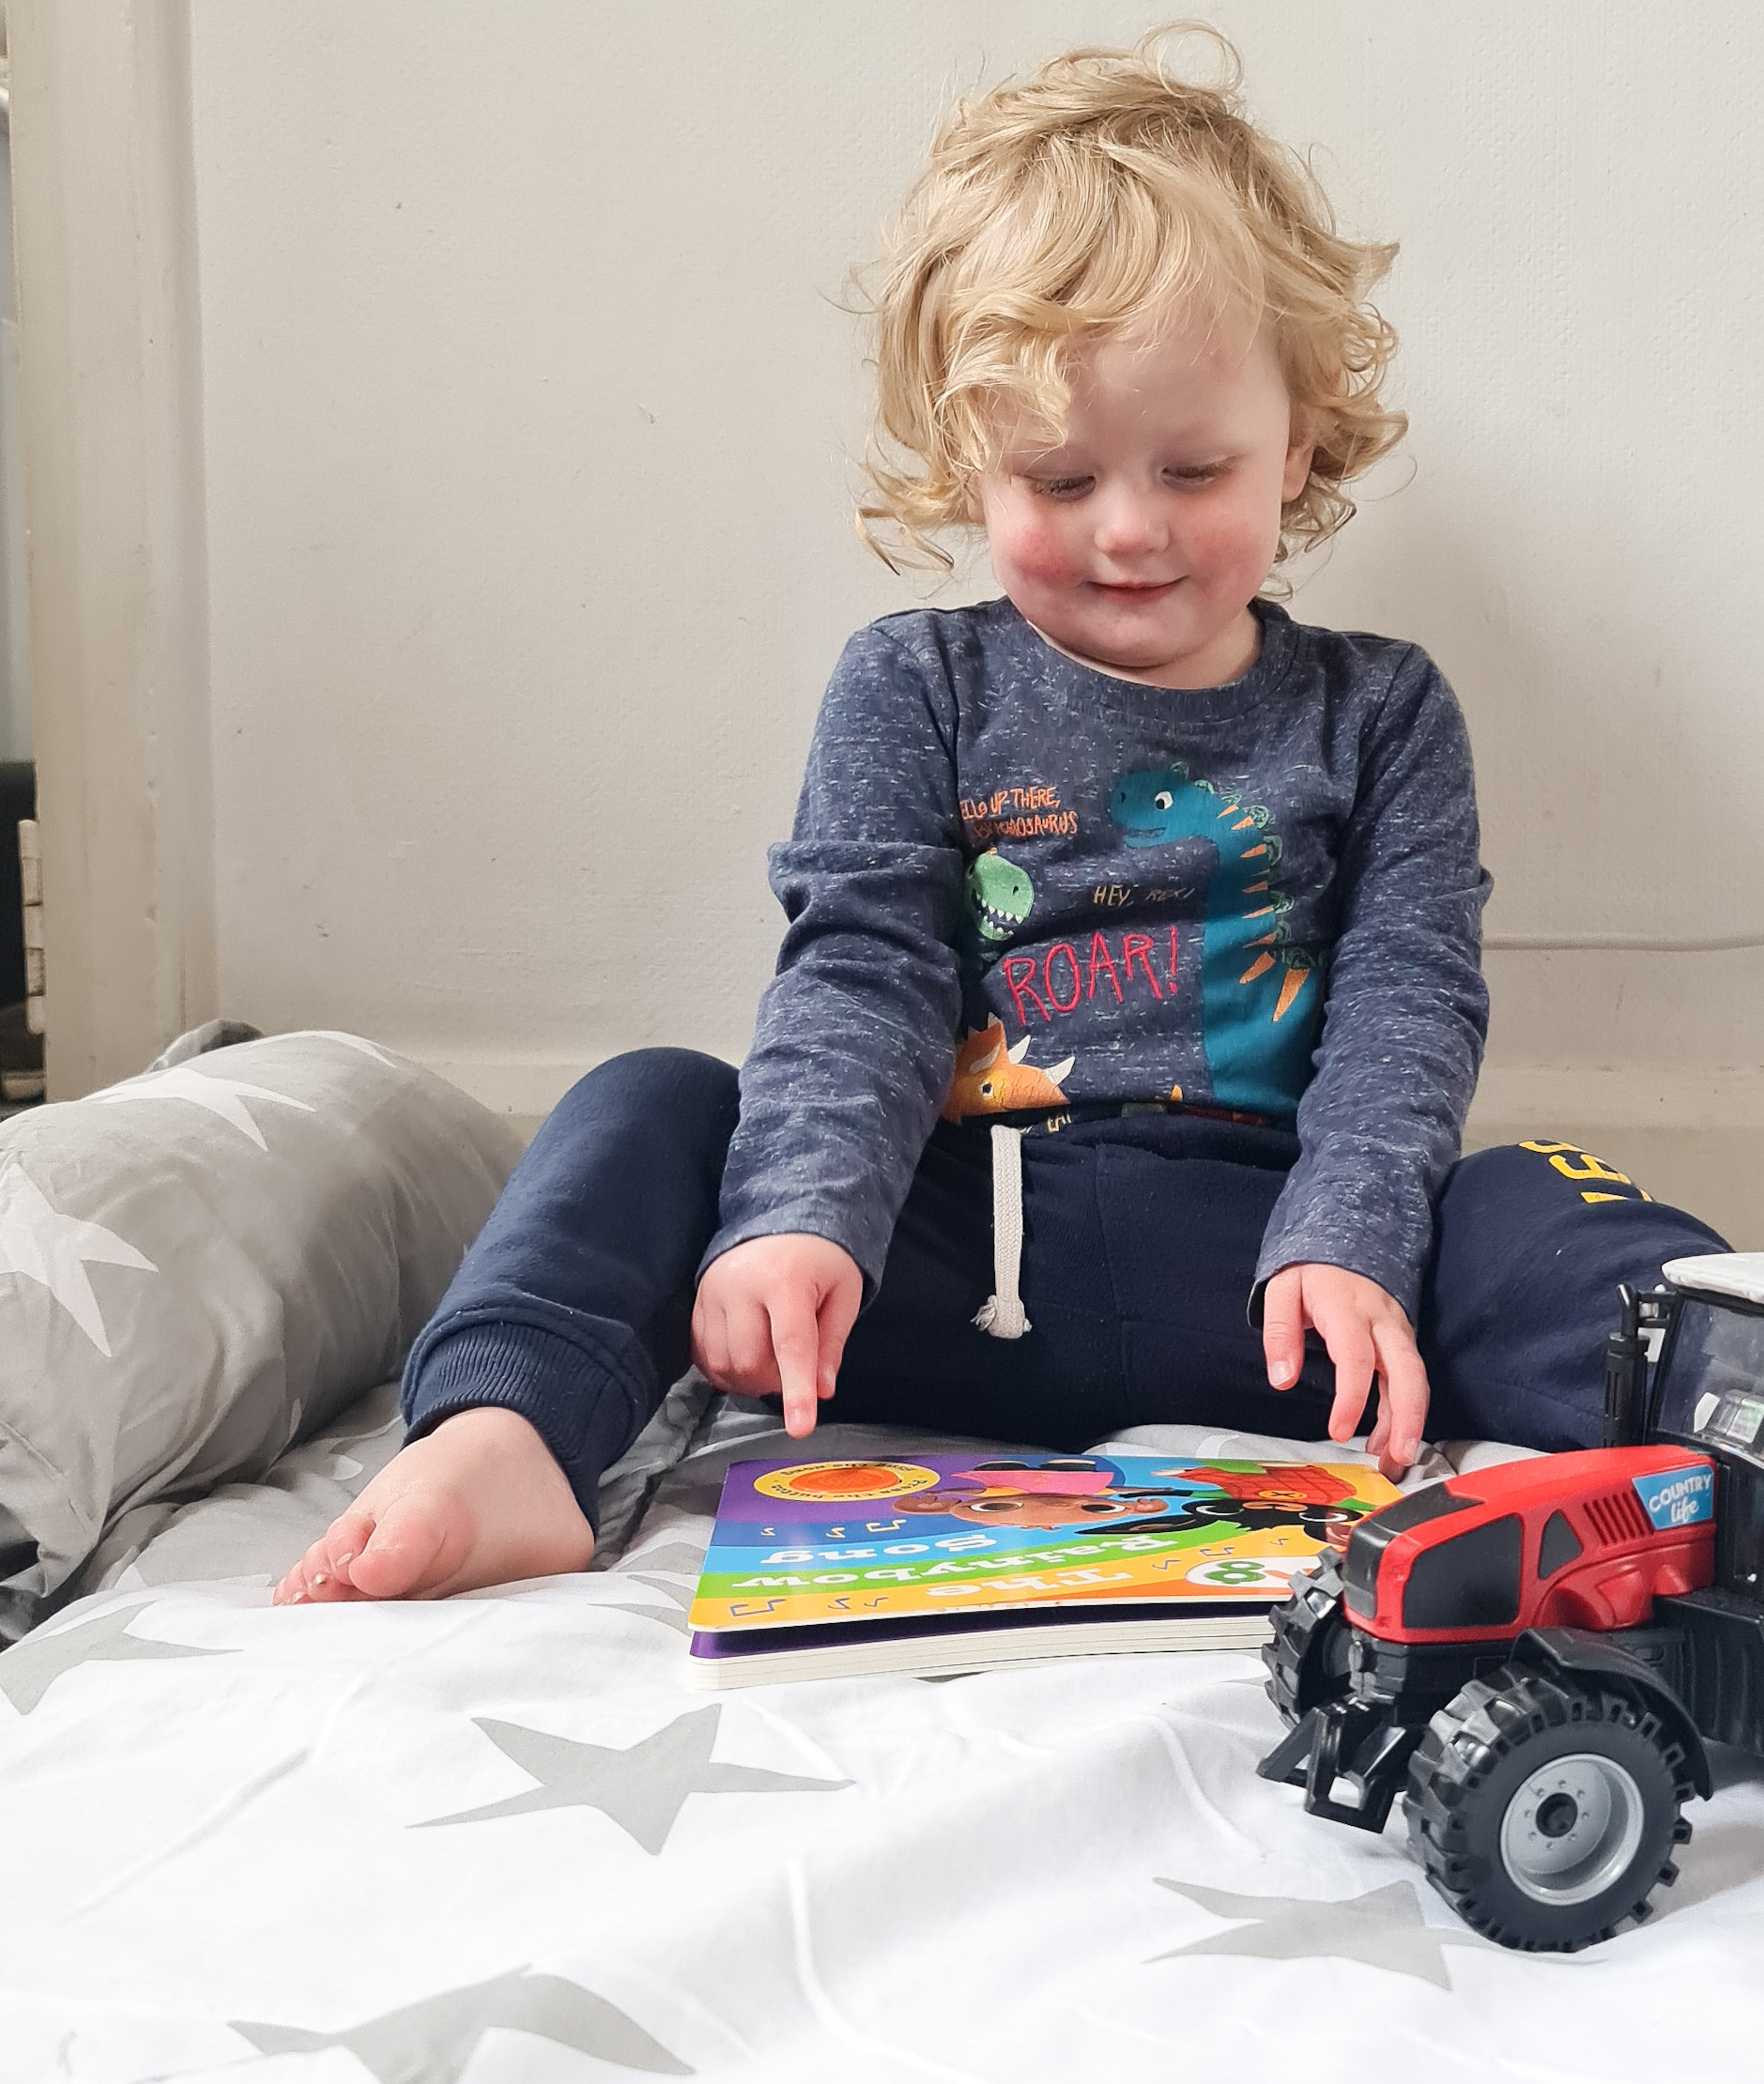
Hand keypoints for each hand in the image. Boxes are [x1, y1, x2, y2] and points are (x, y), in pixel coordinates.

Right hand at [691, 1233, 862, 1439]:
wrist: (779, 1220)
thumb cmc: (819, 1260)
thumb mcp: (843, 1294)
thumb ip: (832, 1343)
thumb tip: (822, 1391)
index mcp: (785, 1279)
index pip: (790, 1344)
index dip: (796, 1391)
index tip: (800, 1428)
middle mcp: (740, 1284)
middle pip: (750, 1362)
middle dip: (774, 1381)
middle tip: (793, 1368)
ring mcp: (711, 1292)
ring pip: (723, 1365)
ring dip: (749, 1379)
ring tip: (771, 1360)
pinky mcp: (695, 1301)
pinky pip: (702, 1355)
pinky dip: (725, 1370)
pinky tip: (745, 1357)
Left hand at [1262, 1262, 1428, 1479]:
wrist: (1349, 1240)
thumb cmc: (1312, 1273)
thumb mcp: (1282, 1290)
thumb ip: (1279, 1333)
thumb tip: (1282, 1380)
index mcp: (1348, 1309)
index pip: (1355, 1357)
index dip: (1351, 1398)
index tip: (1338, 1432)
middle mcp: (1382, 1322)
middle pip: (1408, 1371)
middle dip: (1407, 1418)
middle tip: (1397, 1457)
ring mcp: (1398, 1332)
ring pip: (1416, 1381)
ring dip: (1409, 1424)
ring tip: (1392, 1463)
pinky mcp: (1403, 1343)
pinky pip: (1411, 1381)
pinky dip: (1404, 1414)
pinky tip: (1386, 1441)